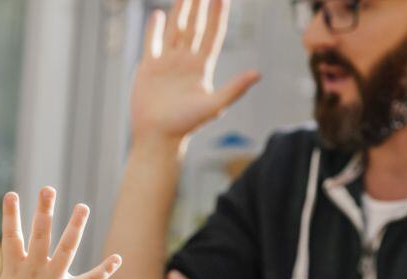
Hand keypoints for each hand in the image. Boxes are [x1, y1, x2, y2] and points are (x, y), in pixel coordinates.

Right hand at [0, 188, 121, 278]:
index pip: (11, 236)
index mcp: (15, 269)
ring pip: (67, 249)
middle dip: (43, 211)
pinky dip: (104, 271)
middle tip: (48, 188)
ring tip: (83, 206)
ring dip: (76, 228)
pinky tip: (118, 259)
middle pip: (40, 235)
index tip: (11, 194)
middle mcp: (36, 270)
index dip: (10, 216)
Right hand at [131, 0, 259, 147]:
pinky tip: (157, 14)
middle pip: (196, 27)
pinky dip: (154, 28)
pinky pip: (152, 42)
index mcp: (202, 68)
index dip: (218, 16)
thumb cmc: (186, 125)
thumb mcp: (214, 106)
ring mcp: (167, 63)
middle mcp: (185, 62)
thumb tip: (258, 73)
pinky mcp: (148, 68)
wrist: (157, 137)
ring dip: (180, 11)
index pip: (213, 35)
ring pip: (175, 30)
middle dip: (200, 6)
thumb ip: (235, 88)